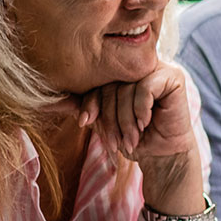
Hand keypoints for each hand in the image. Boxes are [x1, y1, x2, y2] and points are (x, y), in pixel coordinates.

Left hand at [79, 63, 203, 215]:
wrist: (163, 154)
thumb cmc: (134, 137)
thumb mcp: (103, 122)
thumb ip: (82, 108)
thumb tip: (47, 102)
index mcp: (120, 73)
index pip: (98, 82)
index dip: (90, 103)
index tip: (84, 122)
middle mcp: (138, 66)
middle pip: (112, 85)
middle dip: (110, 118)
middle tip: (114, 142)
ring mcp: (157, 68)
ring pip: (127, 89)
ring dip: (126, 120)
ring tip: (131, 139)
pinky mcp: (173, 77)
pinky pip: (146, 87)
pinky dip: (141, 109)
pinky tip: (145, 123)